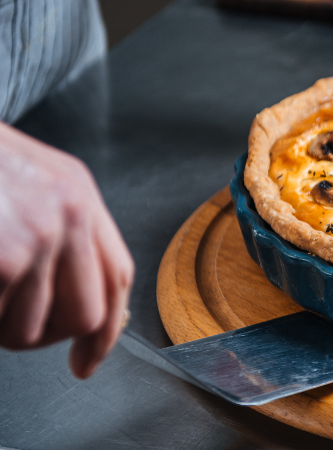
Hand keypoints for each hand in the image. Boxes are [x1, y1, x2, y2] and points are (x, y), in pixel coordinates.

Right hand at [0, 124, 133, 378]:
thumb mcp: (22, 177)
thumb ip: (54, 225)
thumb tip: (69, 299)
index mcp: (77, 191)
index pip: (117, 275)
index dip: (106, 329)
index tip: (88, 358)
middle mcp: (67, 213)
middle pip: (85, 314)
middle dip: (44, 336)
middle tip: (6, 331)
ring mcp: (35, 236)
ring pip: (28, 327)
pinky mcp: (4, 259)